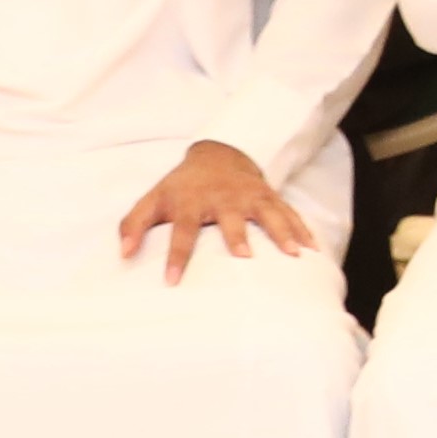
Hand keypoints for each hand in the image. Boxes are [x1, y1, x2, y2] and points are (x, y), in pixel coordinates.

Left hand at [113, 139, 314, 283]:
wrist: (218, 156)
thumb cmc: (181, 187)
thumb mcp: (153, 200)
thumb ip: (134, 225)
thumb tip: (124, 255)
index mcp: (191, 202)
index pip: (181, 230)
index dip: (175, 255)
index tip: (171, 281)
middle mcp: (223, 198)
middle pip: (230, 219)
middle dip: (237, 236)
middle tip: (244, 256)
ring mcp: (250, 197)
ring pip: (268, 214)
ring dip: (281, 233)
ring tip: (295, 254)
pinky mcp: (270, 197)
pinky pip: (289, 214)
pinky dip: (303, 230)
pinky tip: (313, 250)